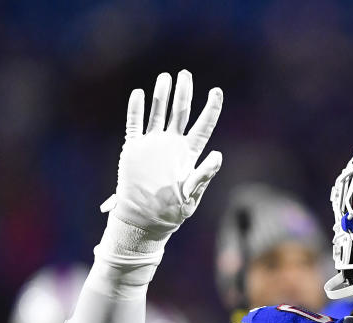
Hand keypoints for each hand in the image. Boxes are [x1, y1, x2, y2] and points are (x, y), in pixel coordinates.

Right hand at [101, 70, 223, 235]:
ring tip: (165, 77)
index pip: (203, 126)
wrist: (146, 219)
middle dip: (184, 93)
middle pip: (180, 114)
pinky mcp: (134, 149)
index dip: (211, 109)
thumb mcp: (192, 195)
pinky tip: (139, 94)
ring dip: (161, 96)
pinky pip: (135, 125)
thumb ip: (204, 175)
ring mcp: (153, 145)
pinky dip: (136, 109)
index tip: (216, 91)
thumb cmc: (172, 210)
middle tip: (185, 74)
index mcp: (189, 154)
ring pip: (158, 113)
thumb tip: (218, 155)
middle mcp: (172, 145)